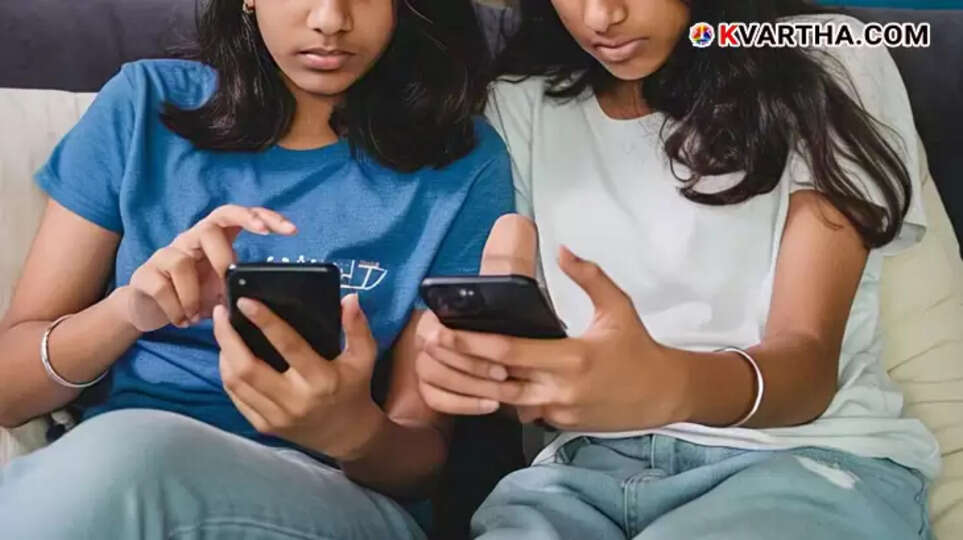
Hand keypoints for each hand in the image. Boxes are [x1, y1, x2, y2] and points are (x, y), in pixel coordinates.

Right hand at [124, 205, 295, 331]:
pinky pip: (161, 286)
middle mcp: (190, 239)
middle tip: (230, 277)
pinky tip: (183, 320)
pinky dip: (176, 308)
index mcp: (214, 239)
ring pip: (181, 261)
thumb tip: (267, 294)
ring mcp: (165, 254)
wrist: (150, 311)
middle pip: (210, 226)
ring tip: (198, 315)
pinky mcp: (144, 274)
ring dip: (194, 294)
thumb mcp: (223, 290)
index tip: (290, 231)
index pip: (236, 216)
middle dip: (224, 254)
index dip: (261, 217)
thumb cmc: (194, 297)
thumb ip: (242, 284)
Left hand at [212, 294, 384, 459]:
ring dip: (224, 353)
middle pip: (248, 367)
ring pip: (236, 383)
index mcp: (321, 380)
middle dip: (227, 337)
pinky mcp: (265, 426)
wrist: (347, 435)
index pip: (288, 346)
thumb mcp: (363, 358)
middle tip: (220, 312)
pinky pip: (236, 398)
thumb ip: (357, 328)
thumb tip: (349, 298)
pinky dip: (227, 373)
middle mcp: (295, 400)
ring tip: (222, 330)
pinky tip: (227, 355)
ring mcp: (277, 417)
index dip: (265, 322)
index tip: (245, 301)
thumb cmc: (354, 389)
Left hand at [417, 246, 689, 431]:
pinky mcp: (560, 425)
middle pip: (496, 381)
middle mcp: (559, 390)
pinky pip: (522, 411)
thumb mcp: (618, 307)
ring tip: (443, 365)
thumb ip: (589, 277)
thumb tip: (561, 250)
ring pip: (504, 401)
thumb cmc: (638, 348)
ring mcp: (558, 412)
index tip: (444, 331)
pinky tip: (476, 383)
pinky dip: (500, 398)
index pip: (510, 353)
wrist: (664, 395)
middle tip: (429, 347)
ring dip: (473, 386)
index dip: (473, 344)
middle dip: (459, 365)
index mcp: (572, 358)